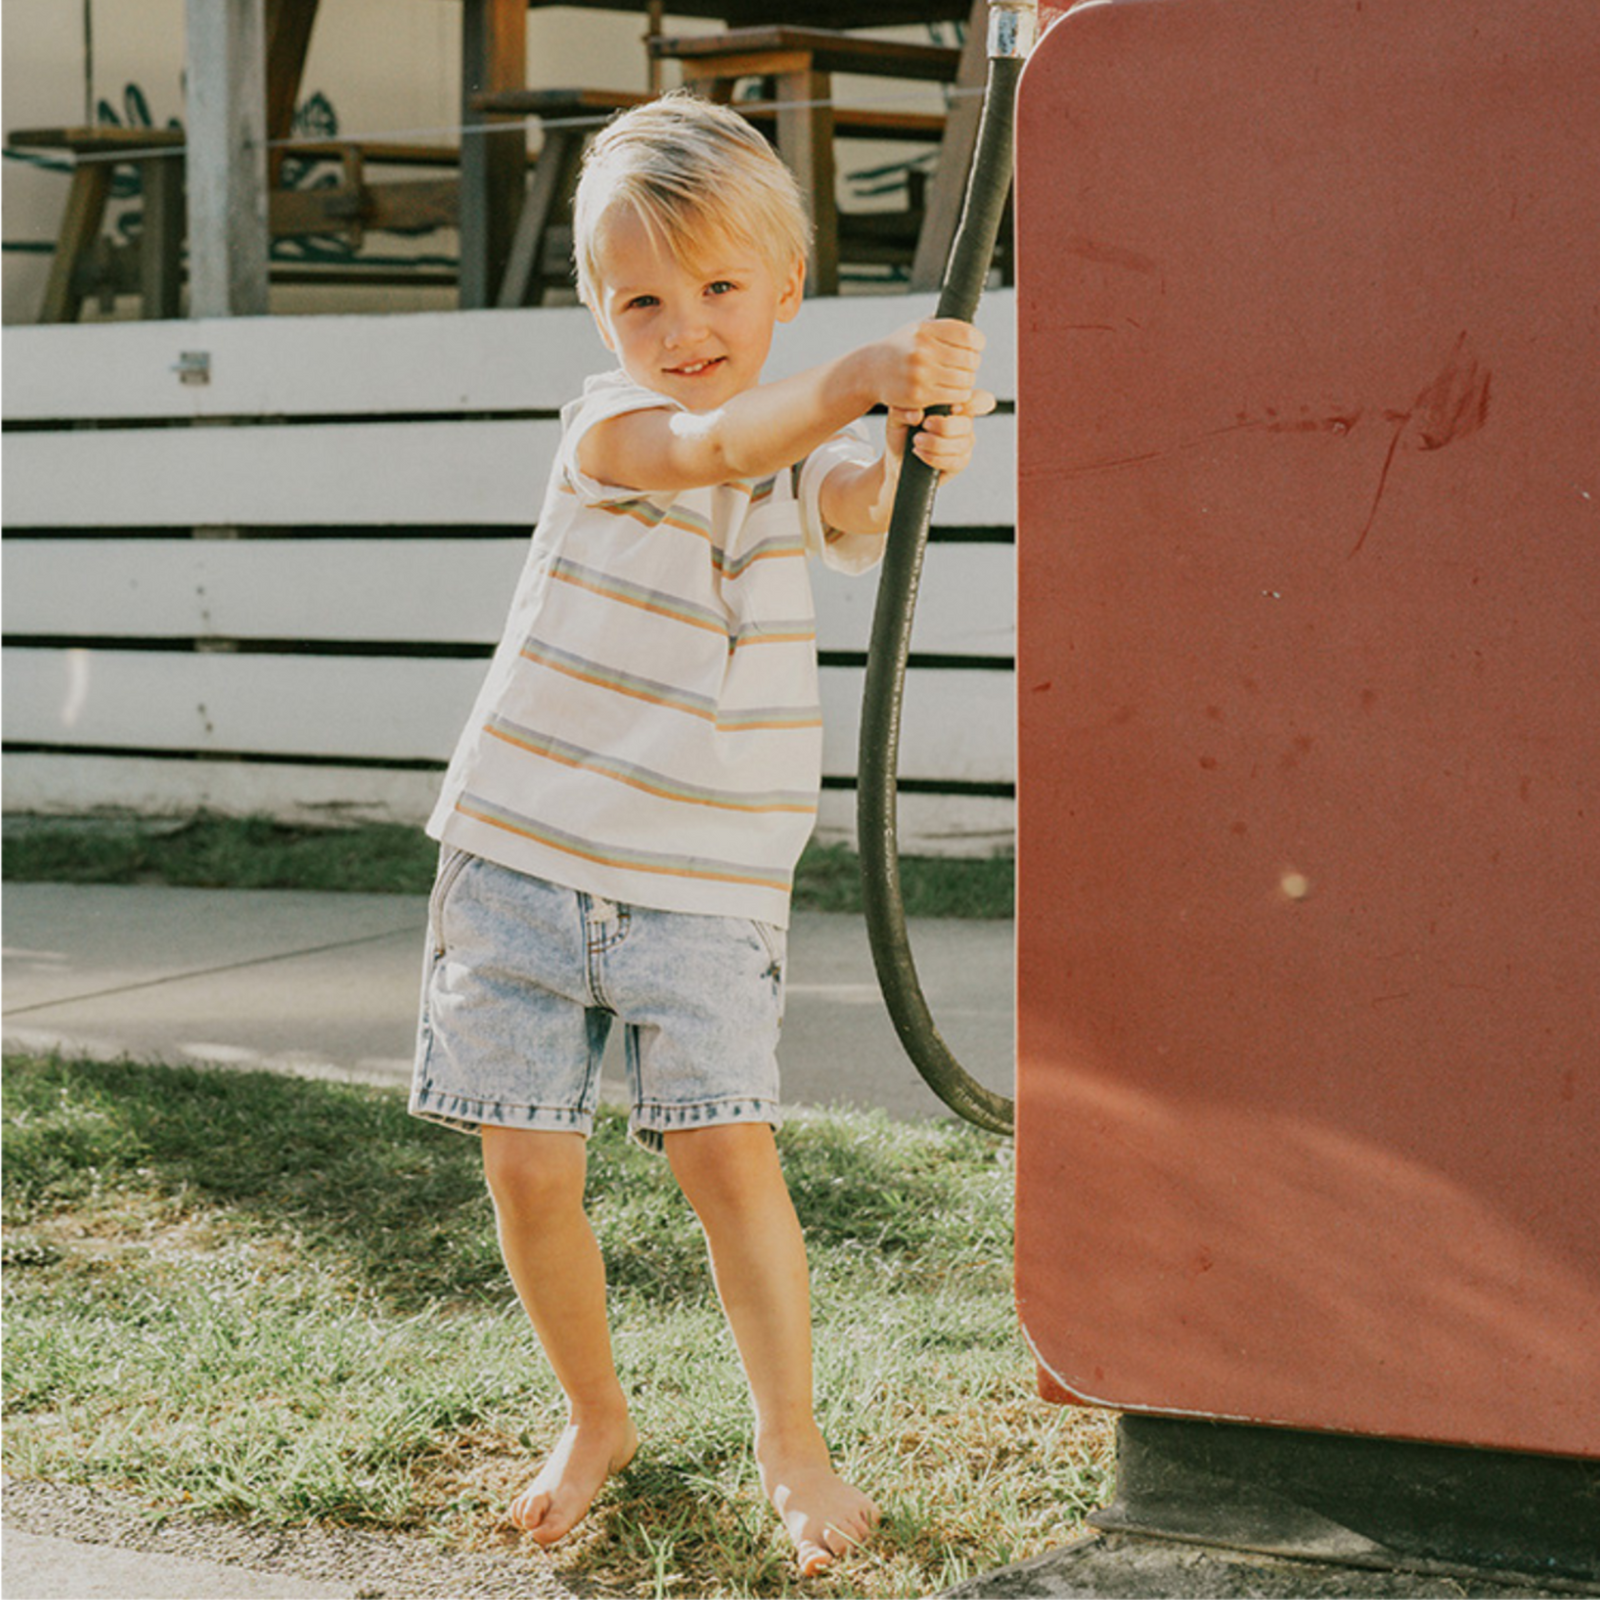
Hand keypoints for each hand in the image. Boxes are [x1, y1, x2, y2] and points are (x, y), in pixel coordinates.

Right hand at [872, 319, 986, 414]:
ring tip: (959, 379)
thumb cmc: (900, 348)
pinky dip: (960, 395)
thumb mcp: (917, 327)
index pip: (968, 335)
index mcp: (926, 329)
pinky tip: (953, 391)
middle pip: (970, 360)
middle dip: (973, 364)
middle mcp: (923, 349)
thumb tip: (970, 322)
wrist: (870, 370)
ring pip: (965, 380)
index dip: (978, 343)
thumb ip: (942, 324)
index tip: (976, 347)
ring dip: (967, 381)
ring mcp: (921, 373)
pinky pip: (955, 396)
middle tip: (966, 367)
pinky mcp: (919, 394)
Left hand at [886, 390, 997, 479]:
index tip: (953, 408)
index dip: (973, 403)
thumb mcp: (896, 417)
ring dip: (936, 443)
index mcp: (956, 405)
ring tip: (916, 441)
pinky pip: (954, 461)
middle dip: (945, 426)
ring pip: (961, 444)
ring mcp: (964, 444)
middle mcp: (964, 423)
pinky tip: (920, 453)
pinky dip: (934, 458)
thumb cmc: (901, 432)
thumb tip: (917, 415)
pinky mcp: (959, 463)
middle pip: (966, 424)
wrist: (897, 458)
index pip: (979, 401)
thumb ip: (902, 410)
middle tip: (925, 425)